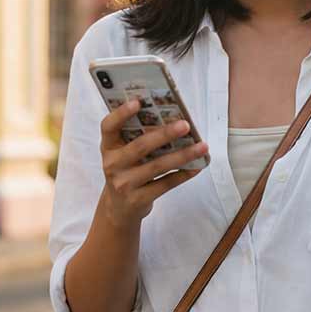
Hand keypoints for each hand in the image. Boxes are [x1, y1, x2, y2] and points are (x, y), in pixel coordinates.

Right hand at [100, 100, 207, 228]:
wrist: (118, 210)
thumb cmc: (126, 172)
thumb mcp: (122, 154)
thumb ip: (137, 137)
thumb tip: (171, 119)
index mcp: (108, 147)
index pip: (108, 126)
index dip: (121, 113)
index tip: (138, 101)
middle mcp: (112, 164)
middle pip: (140, 146)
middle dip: (165, 134)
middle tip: (186, 125)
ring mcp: (124, 184)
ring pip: (157, 166)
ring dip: (183, 155)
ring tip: (202, 146)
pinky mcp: (138, 200)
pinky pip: (165, 184)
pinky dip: (183, 174)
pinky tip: (197, 166)